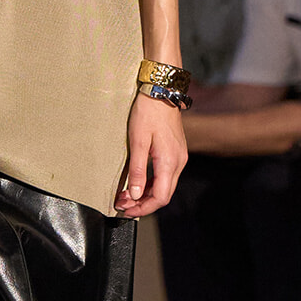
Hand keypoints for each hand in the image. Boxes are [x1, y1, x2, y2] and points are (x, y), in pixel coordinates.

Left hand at [115, 94, 188, 217]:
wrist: (161, 90)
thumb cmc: (148, 112)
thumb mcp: (138, 141)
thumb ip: (137, 171)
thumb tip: (134, 194)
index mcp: (169, 162)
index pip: (160, 198)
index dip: (143, 208)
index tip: (126, 210)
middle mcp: (178, 162)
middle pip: (163, 195)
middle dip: (142, 204)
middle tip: (122, 204)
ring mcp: (179, 157)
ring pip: (164, 186)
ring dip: (146, 194)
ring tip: (125, 195)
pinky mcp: (175, 152)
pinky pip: (165, 175)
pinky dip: (151, 184)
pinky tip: (137, 183)